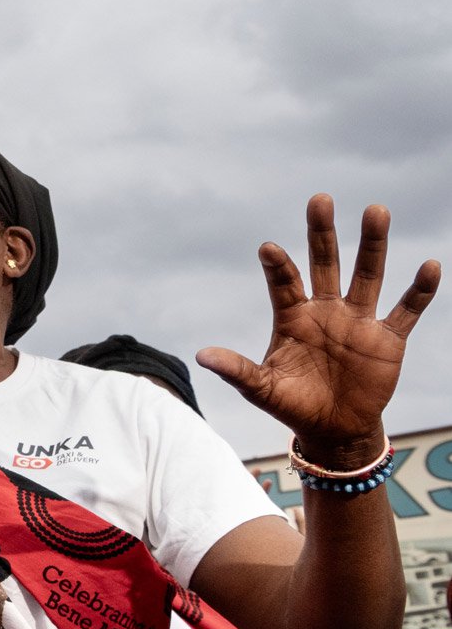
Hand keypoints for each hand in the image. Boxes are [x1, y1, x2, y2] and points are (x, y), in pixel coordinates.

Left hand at [199, 196, 438, 464]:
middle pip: (324, 263)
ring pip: (367, 275)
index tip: (268, 248)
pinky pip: (406, 310)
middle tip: (319, 200)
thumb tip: (201, 356)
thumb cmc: (292, 404)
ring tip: (375, 210)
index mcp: (292, 318)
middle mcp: (325, 310)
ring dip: (372, 245)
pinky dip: (420, 290)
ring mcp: (358, 321)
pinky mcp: (388, 339)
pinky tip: (431, 265)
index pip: (284, 284)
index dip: (277, 266)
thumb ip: (237, 371)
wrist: (333, 429)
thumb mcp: (261, 389)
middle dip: (322, 233)